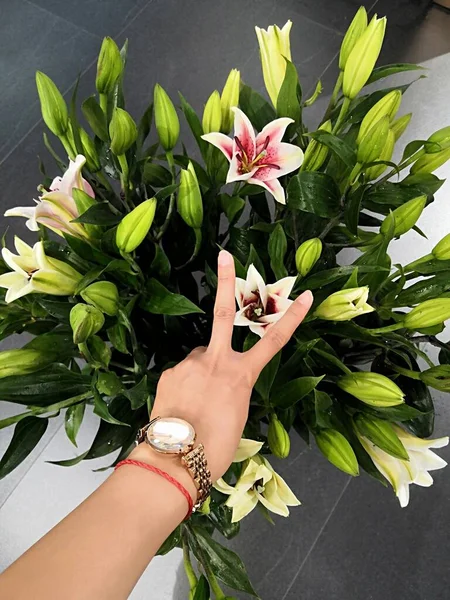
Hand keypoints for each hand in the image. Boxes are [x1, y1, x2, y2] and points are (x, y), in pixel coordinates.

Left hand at [131, 250, 312, 484]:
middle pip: (224, 313)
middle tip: (224, 254)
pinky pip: (184, 373)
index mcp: (241, 376)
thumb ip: (231, 389)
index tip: (304, 295)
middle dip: (226, 281)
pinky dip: (186, 386)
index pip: (273, 341)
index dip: (291, 318)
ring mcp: (190, 363)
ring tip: (197, 404)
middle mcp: (216, 361)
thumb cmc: (216, 448)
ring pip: (201, 358)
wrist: (176, 460)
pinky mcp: (171, 372)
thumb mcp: (237, 417)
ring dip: (203, 372)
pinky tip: (182, 408)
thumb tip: (217, 379)